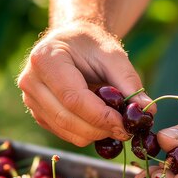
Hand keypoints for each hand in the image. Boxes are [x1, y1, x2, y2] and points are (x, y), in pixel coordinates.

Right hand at [17, 22, 153, 145]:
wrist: (71, 43)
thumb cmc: (91, 45)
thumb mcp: (113, 54)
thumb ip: (129, 81)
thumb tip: (148, 111)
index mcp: (45, 59)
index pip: (73, 97)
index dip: (101, 116)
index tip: (126, 124)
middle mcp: (30, 81)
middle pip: (67, 118)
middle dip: (100, 129)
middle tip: (127, 130)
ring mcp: (30, 100)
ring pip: (66, 130)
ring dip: (95, 133)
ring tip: (115, 121)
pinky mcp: (37, 114)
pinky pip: (64, 134)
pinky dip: (86, 133)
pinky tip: (99, 118)